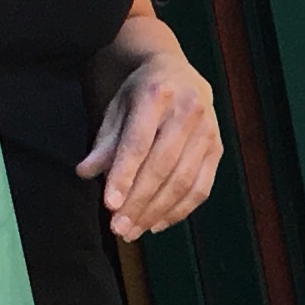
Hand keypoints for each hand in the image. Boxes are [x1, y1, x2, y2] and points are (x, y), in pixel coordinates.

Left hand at [79, 48, 223, 239]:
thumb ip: (105, 141)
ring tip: (133, 231)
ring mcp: (208, 132)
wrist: (179, 73)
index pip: (139, 143)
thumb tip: (86, 173)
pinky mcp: (217, 149)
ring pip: (184, 181)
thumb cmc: (141, 94)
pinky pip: (202, 187)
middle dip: (139, 201)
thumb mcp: (117, 108)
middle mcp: (188, 112)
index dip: (124, 176)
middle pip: (163, 166)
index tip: (109, 205)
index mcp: (157, 96)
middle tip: (118, 228)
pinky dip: (180, 210)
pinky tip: (157, 224)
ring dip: (157, 211)